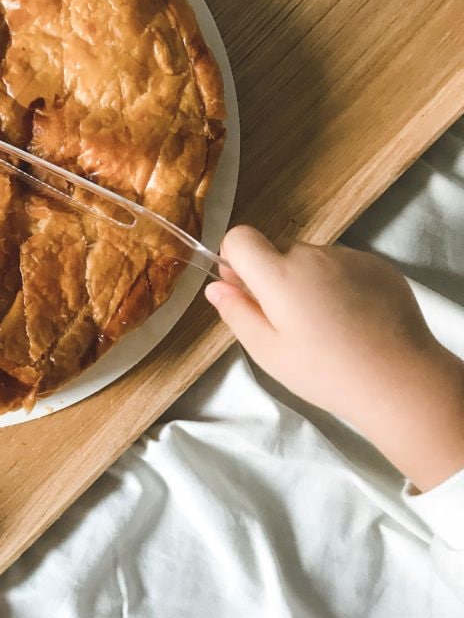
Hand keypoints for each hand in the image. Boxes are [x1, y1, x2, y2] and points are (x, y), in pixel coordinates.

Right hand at [205, 226, 463, 490]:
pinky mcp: (378, 265)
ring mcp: (350, 257)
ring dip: (307, 281)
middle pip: (277, 251)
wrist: (401, 380)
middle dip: (274, 277)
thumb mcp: (268, 351)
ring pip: (311, 260)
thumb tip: (217, 286)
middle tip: (289, 322)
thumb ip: (237, 312)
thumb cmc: (326, 372)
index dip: (235, 260)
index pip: (240, 237)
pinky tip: (353, 319)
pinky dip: (339, 284)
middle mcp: (313, 255)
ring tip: (327, 325)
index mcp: (280, 274)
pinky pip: (342, 265)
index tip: (245, 290)